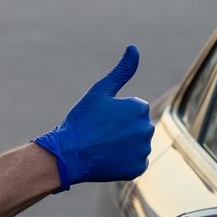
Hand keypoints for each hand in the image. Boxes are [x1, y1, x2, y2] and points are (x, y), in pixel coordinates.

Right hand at [34, 45, 153, 191]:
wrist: (69, 154)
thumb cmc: (81, 120)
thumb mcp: (100, 91)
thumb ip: (121, 70)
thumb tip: (134, 48)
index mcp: (139, 108)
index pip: (134, 109)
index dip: (116, 114)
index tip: (101, 119)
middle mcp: (147, 129)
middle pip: (137, 127)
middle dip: (123, 129)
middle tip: (101, 134)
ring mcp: (143, 150)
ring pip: (137, 144)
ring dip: (124, 145)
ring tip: (103, 146)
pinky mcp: (138, 168)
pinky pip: (135, 161)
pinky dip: (124, 161)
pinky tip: (108, 158)